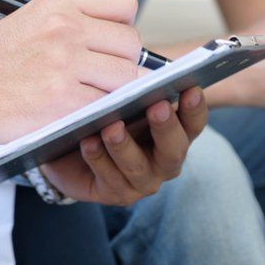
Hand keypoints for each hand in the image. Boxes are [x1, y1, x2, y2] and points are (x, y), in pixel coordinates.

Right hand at [0, 0, 141, 146]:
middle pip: (130, 43)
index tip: (108, 43)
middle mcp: (65, 27)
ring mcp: (65, 63)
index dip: (122, 25)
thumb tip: (121, 40)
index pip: (124, 3)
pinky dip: (98, 114)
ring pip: (127, 77)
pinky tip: (75, 113)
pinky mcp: (64, 100)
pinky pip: (108, 106)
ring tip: (86, 96)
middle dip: (121, 63)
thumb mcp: (29, 21)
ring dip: (114, 92)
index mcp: (57, 3)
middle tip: (98, 77)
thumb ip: (72, 23)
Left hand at [40, 88, 206, 205]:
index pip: (193, 123)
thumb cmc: (104, 117)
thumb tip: (139, 71)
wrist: (68, 149)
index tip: (191, 88)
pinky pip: (108, 178)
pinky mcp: (115, 193)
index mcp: (173, 134)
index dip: (195, 108)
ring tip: (112, 126)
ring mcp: (141, 181)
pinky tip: (88, 142)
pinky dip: (97, 159)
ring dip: (125, 146)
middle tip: (157, 106)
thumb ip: (134, 91)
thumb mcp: (121, 101)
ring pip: (137, 167)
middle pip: (174, 149)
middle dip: (166, 127)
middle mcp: (164, 161)